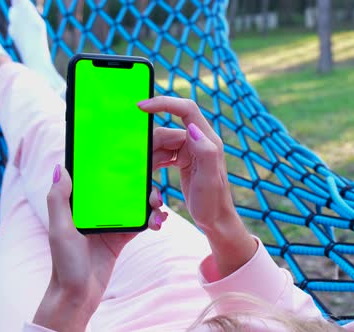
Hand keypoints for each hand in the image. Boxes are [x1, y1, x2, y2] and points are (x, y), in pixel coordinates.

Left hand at [33, 165, 166, 331]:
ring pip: (135, 204)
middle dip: (142, 187)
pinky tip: (159, 220)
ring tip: (159, 210)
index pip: (99, 178)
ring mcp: (110, 223)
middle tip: (153, 194)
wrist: (79, 295)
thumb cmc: (64, 263)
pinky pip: (140, 222)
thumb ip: (58, 200)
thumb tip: (59, 168)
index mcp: (80, 204)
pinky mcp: (121, 237)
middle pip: (123, 189)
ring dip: (151, 203)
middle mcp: (96, 210)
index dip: (116, 167)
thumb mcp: (60, 230)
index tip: (134, 162)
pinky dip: (152, 219)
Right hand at [138, 96, 256, 277]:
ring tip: (145, 175)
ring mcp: (190, 150)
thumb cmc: (213, 202)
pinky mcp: (183, 159)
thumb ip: (205, 152)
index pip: (185, 109)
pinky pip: (162, 153)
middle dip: (150, 142)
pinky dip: (153, 161)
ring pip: (161, 143)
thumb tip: (191, 129)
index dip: (164, 103)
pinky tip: (148, 175)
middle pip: (167, 130)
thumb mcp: (208, 180)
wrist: (216, 220)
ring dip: (151, 156)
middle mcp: (199, 141)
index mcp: (207, 140)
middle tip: (137, 161)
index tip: (142, 106)